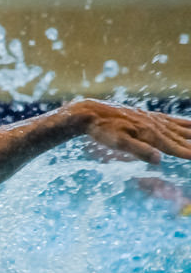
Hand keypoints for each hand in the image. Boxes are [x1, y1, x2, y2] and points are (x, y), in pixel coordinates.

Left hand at [69, 99, 190, 164]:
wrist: (92, 112)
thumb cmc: (103, 130)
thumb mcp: (118, 143)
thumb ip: (139, 151)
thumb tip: (159, 160)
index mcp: (149, 134)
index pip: (172, 146)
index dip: (187, 152)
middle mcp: (154, 125)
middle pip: (179, 137)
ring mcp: (151, 119)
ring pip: (177, 127)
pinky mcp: (147, 116)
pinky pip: (170, 120)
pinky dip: (182, 123)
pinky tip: (187, 124)